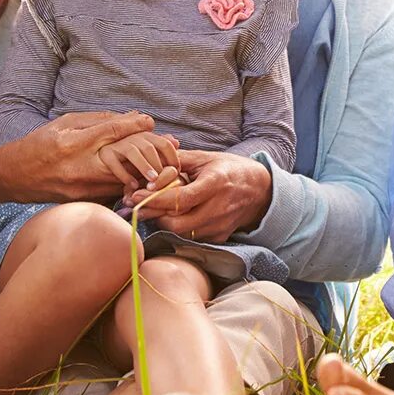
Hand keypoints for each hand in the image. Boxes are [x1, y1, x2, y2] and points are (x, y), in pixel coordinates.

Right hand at [0, 110, 156, 203]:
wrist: (14, 178)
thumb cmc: (40, 145)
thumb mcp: (65, 123)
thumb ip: (99, 120)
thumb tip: (132, 116)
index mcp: (74, 143)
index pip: (111, 131)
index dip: (134, 125)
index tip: (150, 121)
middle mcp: (80, 166)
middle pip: (125, 157)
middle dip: (149, 151)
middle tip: (167, 146)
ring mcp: (83, 188)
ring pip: (125, 178)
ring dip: (144, 169)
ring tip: (160, 162)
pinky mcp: (84, 201)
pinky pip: (114, 191)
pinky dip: (129, 183)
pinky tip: (141, 177)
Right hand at [96, 131, 179, 189]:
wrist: (99, 163)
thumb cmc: (128, 162)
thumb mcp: (146, 158)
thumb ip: (159, 151)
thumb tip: (177, 142)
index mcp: (146, 137)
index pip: (164, 143)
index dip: (173, 157)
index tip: (176, 173)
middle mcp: (132, 138)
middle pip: (149, 148)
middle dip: (158, 164)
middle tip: (163, 180)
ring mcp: (117, 145)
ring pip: (134, 152)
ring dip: (144, 167)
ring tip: (152, 181)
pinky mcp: (105, 154)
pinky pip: (115, 163)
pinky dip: (125, 175)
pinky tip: (133, 185)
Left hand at [126, 149, 270, 242]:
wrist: (259, 190)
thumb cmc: (228, 169)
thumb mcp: (206, 158)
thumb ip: (178, 160)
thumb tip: (150, 162)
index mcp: (215, 183)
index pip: (180, 199)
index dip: (155, 199)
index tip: (134, 196)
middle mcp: (219, 207)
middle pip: (178, 223)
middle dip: (155, 216)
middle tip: (141, 206)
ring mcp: (220, 225)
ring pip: (182, 233)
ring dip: (165, 222)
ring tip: (155, 210)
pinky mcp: (219, 237)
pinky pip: (192, 237)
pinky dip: (179, 228)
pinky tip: (175, 216)